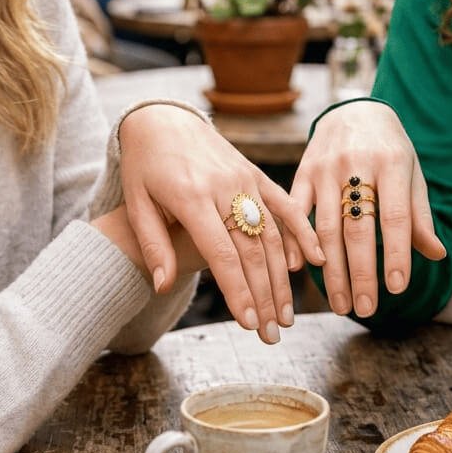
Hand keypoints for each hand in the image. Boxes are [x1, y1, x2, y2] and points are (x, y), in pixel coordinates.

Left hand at [117, 106, 325, 343]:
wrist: (163, 118)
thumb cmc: (144, 164)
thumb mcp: (137, 203)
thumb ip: (153, 244)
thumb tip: (161, 286)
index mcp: (193, 197)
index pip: (222, 254)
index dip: (238, 292)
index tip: (249, 324)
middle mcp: (225, 188)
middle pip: (252, 251)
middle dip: (264, 297)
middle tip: (272, 334)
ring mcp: (245, 179)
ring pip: (272, 235)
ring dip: (282, 278)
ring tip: (286, 315)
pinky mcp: (255, 173)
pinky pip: (285, 204)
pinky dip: (302, 233)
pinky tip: (314, 260)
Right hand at [288, 101, 444, 318]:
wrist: (354, 110)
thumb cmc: (390, 150)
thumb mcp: (412, 175)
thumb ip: (420, 215)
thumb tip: (438, 255)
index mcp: (392, 163)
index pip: (394, 217)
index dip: (395, 254)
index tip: (398, 289)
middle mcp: (357, 164)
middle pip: (357, 228)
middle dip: (361, 274)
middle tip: (366, 309)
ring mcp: (325, 168)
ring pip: (325, 227)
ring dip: (332, 270)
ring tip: (341, 304)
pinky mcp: (303, 171)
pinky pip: (296, 211)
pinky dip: (296, 241)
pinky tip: (299, 269)